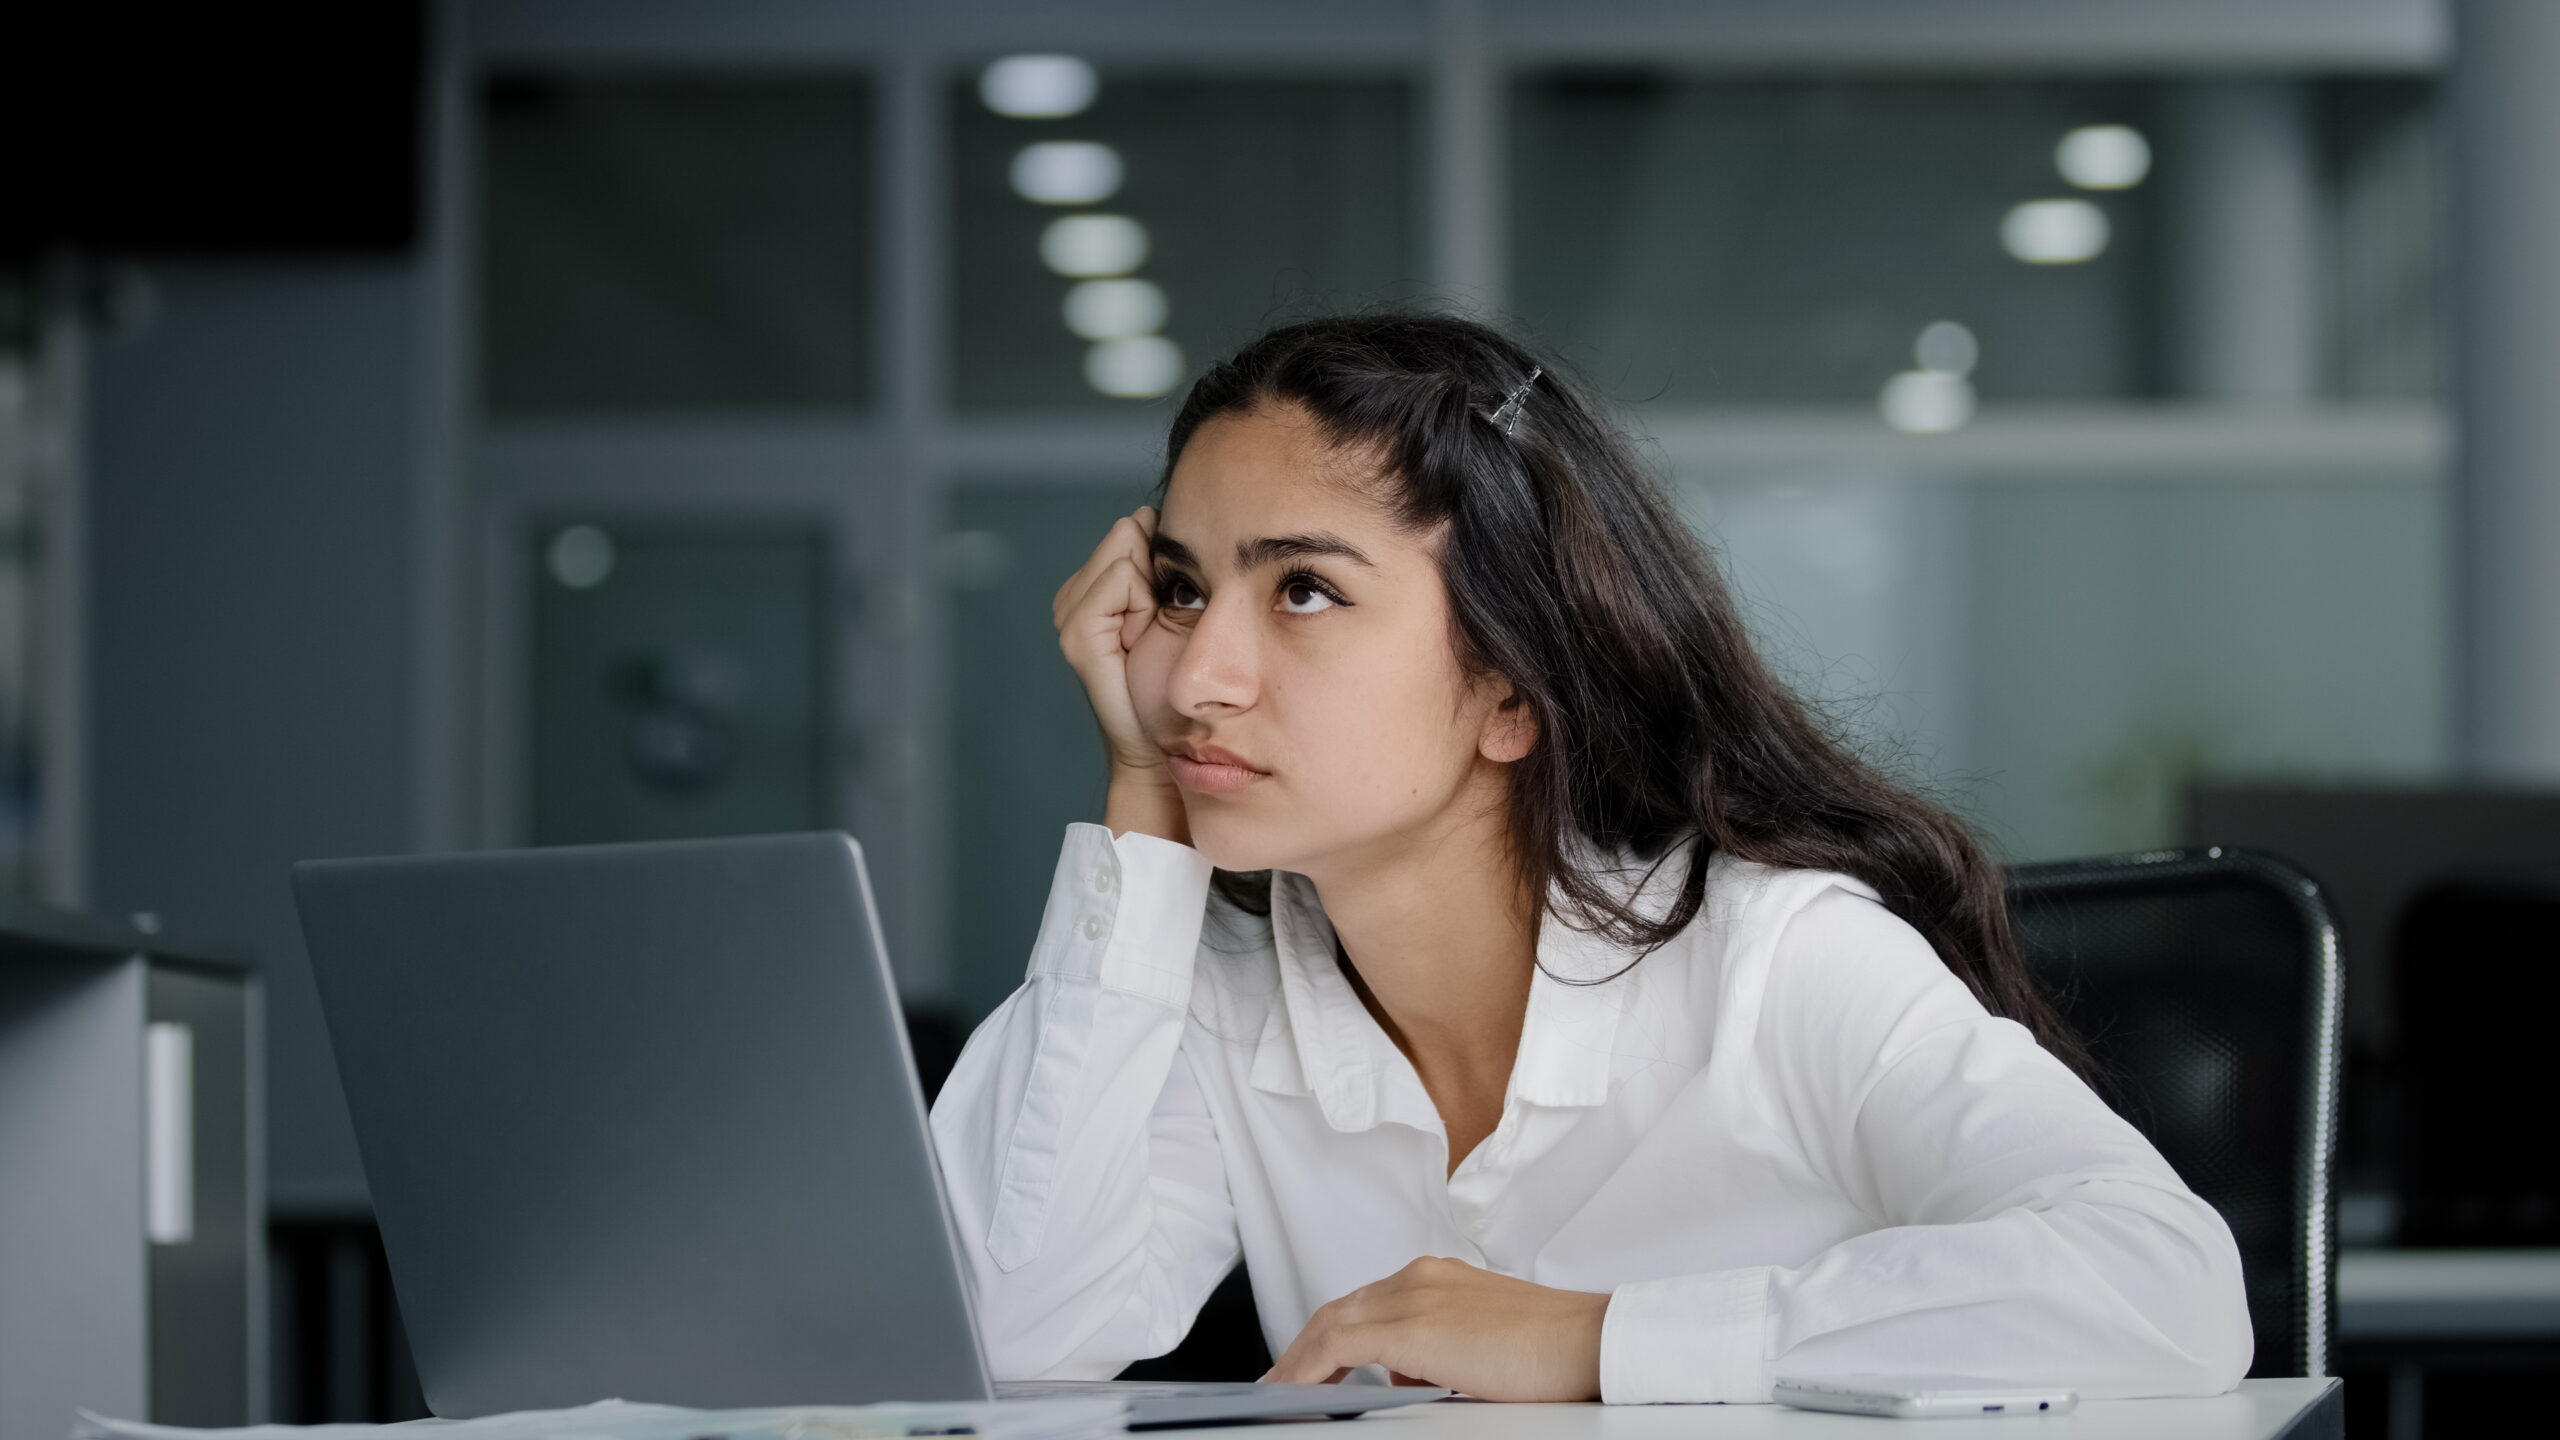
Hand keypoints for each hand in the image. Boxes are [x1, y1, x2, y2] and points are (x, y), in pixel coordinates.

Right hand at [1052, 508, 1186, 843]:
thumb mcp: (1172, 615)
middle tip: (1158, 623)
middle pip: (1127, 533)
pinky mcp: (1078, 634)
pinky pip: (1119, 579)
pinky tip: (1141, 635)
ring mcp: (1071, 614)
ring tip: (1150, 633)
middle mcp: (1074, 597)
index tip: (1168, 607)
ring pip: (1125, 550)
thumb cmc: (1175, 689)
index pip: (1131, 529)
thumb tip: (1155, 516)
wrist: (1162, 746)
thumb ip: (1161, 568)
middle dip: (1155, 569)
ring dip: (1151, 588)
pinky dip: (1141, 602)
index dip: (1162, 557)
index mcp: (1094, 589)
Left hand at [1262, 1257, 1608, 1401]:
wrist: (1587, 1341)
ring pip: (1331, 1324)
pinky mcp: (1413, 1328)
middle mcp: (1419, 1278)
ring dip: (1299, 1360)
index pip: (1365, 1303)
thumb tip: (1408, 1374)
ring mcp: (1414, 1297)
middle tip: (1281, 1381)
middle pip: (1339, 1310)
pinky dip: (1309, 1370)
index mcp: (1437, 1277)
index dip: (1329, 1335)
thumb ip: (1439, 1350)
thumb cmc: (1551, 1349)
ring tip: (1279, 1393)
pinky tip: (1296, 1394)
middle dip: (1303, 1347)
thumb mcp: (1481, 1344)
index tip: (1311, 1363)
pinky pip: (1338, 1348)